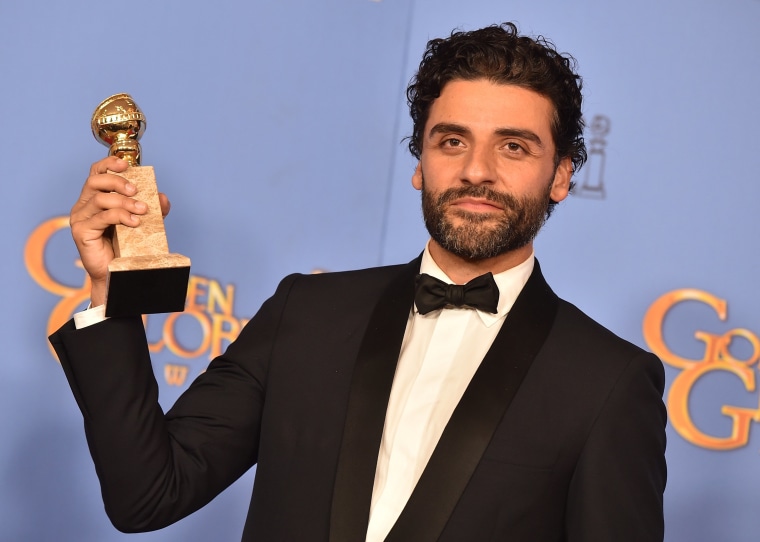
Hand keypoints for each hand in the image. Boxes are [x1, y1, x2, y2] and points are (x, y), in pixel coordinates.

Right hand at [70, 156, 170, 306]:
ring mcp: (80, 218)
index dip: (109, 163)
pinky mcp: (81, 231)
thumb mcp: (144, 222)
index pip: (97, 172)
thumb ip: (153, 209)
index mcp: (95, 197)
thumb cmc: (127, 246)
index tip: (126, 165)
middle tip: (136, 191)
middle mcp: (84, 205)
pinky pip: (102, 217)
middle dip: (118, 182)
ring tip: (142, 211)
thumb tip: (162, 197)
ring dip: (125, 202)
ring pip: (101, 199)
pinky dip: (120, 216)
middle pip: (96, 181)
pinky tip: (134, 223)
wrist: (117, 272)